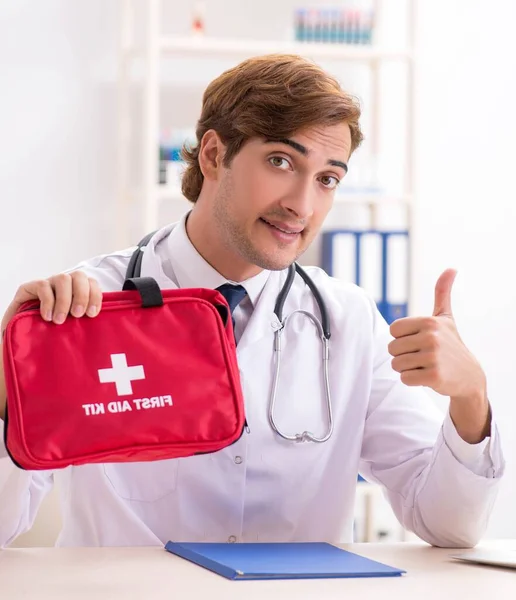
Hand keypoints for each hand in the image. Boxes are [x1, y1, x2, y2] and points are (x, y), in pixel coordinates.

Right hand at [1, 271, 101, 333]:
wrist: (22, 334)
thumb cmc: (53, 331)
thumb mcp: (72, 326)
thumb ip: (85, 322)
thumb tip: (106, 327)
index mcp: (78, 290)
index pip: (92, 283)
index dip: (95, 296)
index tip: (92, 314)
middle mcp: (65, 284)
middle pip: (79, 277)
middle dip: (82, 296)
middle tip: (77, 315)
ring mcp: (48, 284)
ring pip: (63, 279)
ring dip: (64, 299)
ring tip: (60, 320)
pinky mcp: (30, 287)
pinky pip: (43, 286)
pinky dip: (48, 301)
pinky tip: (47, 316)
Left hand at [388, 269, 489, 442]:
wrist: (469, 375)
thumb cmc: (451, 344)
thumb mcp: (446, 318)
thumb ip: (442, 293)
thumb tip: (451, 268)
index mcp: (429, 322)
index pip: (393, 330)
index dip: (401, 338)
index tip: (418, 341)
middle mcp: (431, 337)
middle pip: (392, 348)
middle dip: (403, 355)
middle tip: (422, 356)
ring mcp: (433, 357)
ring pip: (396, 364)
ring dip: (406, 368)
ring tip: (424, 366)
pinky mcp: (433, 376)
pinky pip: (404, 378)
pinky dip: (412, 380)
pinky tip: (426, 376)